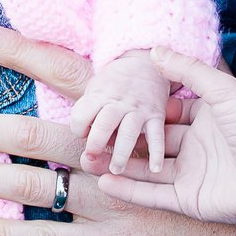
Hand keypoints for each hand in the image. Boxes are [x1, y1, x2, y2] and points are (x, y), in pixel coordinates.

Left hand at [0, 26, 235, 235]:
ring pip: (28, 185)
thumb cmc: (214, 175)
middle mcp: (108, 155)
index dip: (18, 52)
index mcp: (125, 117)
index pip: (64, 72)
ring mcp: (105, 200)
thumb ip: (149, 95)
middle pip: (29, 132)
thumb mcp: (184, 124)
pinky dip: (2, 233)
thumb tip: (146, 50)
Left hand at [69, 50, 175, 174]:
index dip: (78, 127)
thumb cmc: (113, 84)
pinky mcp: (156, 115)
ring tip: (116, 170)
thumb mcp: (95, 88)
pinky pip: (157, 136)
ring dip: (122, 153)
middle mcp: (119, 102)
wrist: (145, 65)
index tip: (82, 133)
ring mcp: (139, 110)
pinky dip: (157, 153)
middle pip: (105, 123)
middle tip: (92, 158)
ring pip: (129, 132)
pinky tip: (155, 169)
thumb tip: (84, 139)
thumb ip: (88, 111)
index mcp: (100, 95)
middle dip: (96, 143)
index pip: (82, 114)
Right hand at [97, 47, 235, 227]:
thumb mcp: (224, 90)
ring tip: (89, 158)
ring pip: (147, 169)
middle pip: (154, 141)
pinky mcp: (190, 201)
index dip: (144, 108)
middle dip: (125, 138)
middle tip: (94, 132)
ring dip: (120, 164)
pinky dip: (129, 190)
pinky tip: (104, 182)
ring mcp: (193, 175)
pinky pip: (153, 195)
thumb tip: (157, 49)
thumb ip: (189, 71)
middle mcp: (198, 147)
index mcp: (209, 119)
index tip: (114, 101)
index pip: (168, 113)